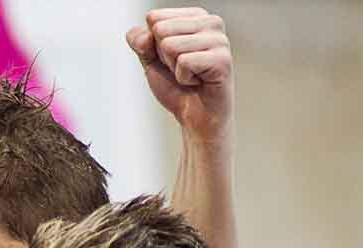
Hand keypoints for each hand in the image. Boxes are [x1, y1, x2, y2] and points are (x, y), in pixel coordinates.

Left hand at [126, 7, 231, 141]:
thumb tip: (146, 35)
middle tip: (182, 69)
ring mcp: (219, 39)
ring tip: (191, 75)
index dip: (154, 45)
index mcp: (195, 15)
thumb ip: (139, 40)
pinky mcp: (222, 59)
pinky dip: (184, 78)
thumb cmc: (177, 87)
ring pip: (170, 45)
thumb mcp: (150, 58)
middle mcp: (211, 22)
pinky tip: (198, 81)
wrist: (195, 117)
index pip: (154, 18)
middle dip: (163, 56)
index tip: (172, 58)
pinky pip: (183, 62)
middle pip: (160, 30)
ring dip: (174, 68)